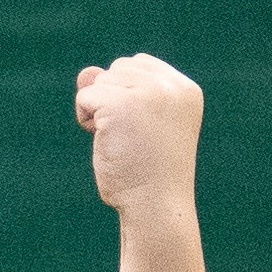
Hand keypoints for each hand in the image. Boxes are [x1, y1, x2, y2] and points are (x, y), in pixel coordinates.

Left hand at [75, 54, 202, 219]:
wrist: (155, 206)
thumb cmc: (147, 172)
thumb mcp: (137, 125)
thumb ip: (116, 91)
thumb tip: (85, 72)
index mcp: (185, 90)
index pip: (140, 65)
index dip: (126, 94)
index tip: (140, 129)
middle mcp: (170, 87)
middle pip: (119, 69)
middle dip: (111, 100)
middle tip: (129, 138)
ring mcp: (146, 94)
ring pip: (101, 81)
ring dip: (98, 110)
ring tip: (119, 141)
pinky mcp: (119, 105)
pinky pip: (85, 96)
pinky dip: (85, 118)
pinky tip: (103, 141)